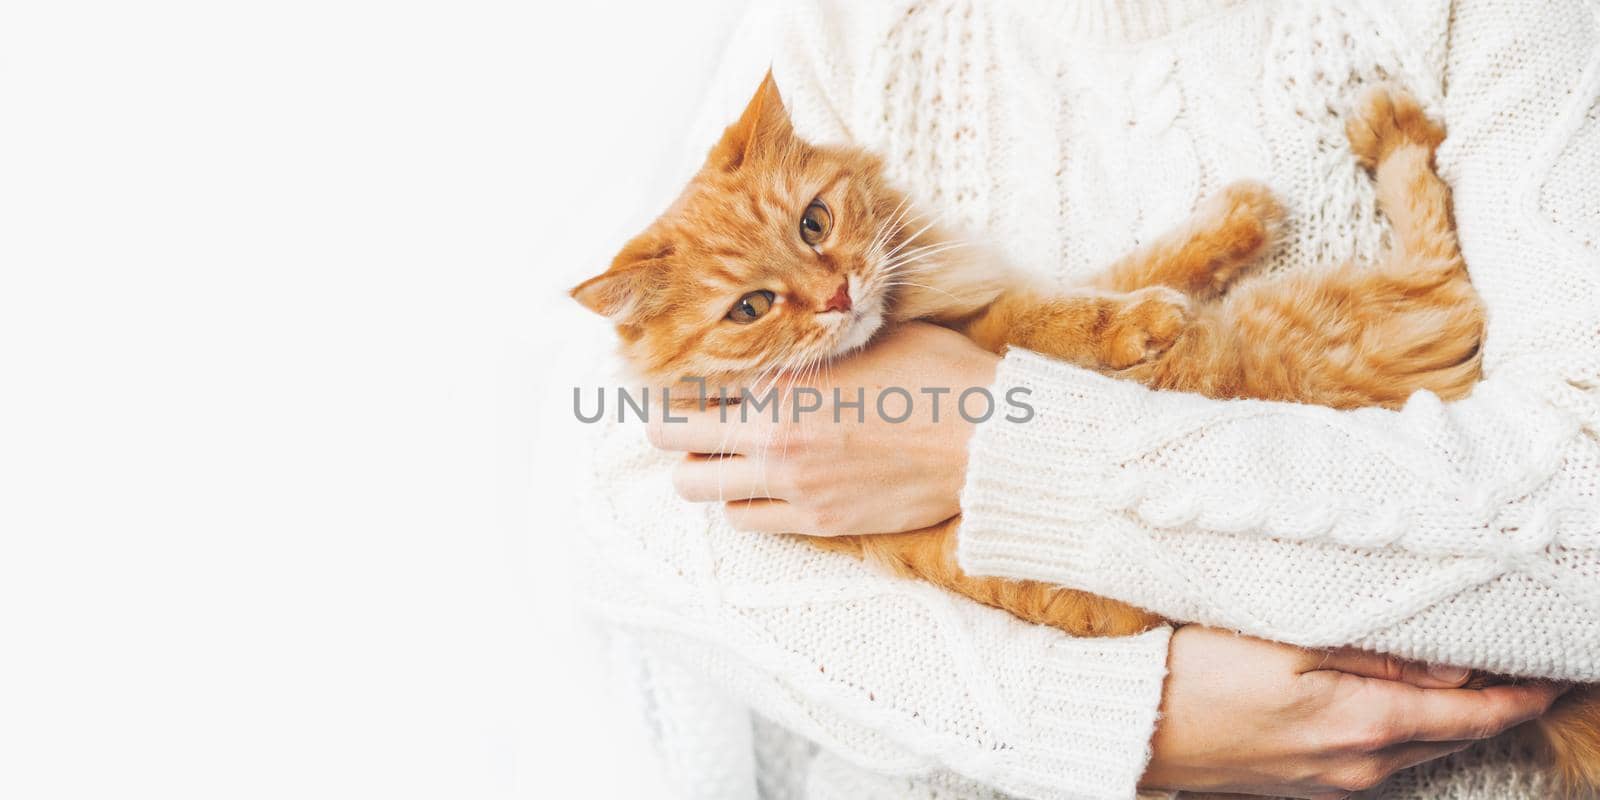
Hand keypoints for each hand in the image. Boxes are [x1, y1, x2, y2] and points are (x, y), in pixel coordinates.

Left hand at [647, 322, 999, 534]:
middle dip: (672, 429)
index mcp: (782, 381)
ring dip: (704, 470)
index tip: (684, 380)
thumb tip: (797, 326)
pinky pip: (746, 522)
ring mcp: (792, 485)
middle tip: (688, 420)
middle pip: (672, 441)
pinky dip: (743, 503)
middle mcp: (772, 436)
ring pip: (700, 489)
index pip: (689, 385)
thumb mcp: (871, 337)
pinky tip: (763, 485)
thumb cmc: (939, 376)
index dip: (680, 382)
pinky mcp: (818, 520)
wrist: (988, 442)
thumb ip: (815, 343)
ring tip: (726, 456)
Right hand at [1141, 626, 1566, 798]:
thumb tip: (1454, 663)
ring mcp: (1331, 783)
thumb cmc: (1199, 671)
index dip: (1522, 694)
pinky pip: (1380, 762)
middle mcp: (1359, 766)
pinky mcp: (1303, 787)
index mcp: (1364, 725)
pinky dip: (1408, 733)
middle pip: (1454, 736)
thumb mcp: (1289, 641)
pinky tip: (1400, 708)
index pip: (1474, 713)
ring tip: (1474, 682)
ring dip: (1452, 719)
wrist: (1133, 726)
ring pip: (1418, 750)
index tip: (1556, 672)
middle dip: (1496, 706)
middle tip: (1525, 671)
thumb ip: (1376, 653)